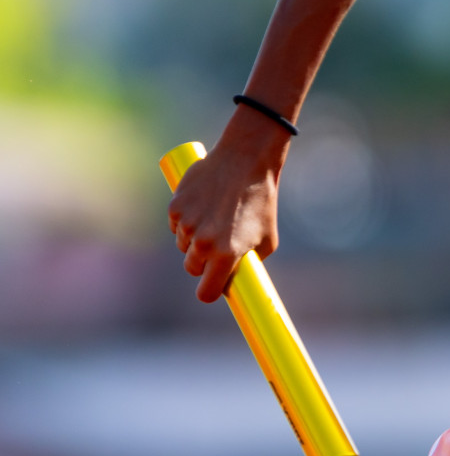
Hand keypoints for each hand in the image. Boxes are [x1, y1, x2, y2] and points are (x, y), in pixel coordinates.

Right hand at [167, 108, 288, 302]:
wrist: (245, 162)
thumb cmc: (261, 201)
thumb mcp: (268, 238)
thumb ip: (250, 262)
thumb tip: (236, 279)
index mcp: (226, 254)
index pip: (206, 292)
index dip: (209, 292)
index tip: (213, 288)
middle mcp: (202, 243)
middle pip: (192, 269)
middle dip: (203, 264)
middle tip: (218, 248)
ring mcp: (186, 225)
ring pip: (183, 246)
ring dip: (194, 241)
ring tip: (215, 219)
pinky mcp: (175, 208)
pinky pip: (176, 226)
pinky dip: (185, 222)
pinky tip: (203, 207)